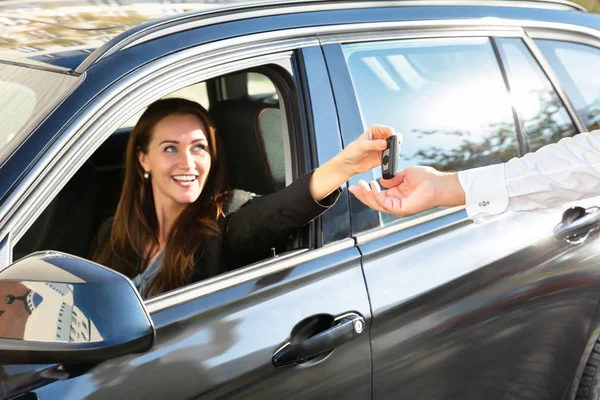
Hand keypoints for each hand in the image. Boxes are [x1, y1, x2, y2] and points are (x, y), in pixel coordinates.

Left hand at [310, 125, 399, 200]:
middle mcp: (381, 137)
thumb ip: (373, 144)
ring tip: (389, 155)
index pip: (388, 129)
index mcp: (375, 130)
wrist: (349, 164)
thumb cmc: (352, 152)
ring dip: (395, 151)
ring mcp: (384, 147)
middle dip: (397, 141)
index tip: (391, 140)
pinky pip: (392, 157)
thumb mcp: (361, 146)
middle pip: (394, 137)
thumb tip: (384, 144)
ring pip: (395, 147)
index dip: (392, 134)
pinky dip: (392, 158)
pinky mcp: (384, 157)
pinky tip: (388, 160)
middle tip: (395, 146)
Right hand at [348, 166, 465, 216]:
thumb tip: (382, 180)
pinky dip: (376, 195)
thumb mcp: (406, 174)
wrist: (440, 184)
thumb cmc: (428, 179)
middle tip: (352, 187)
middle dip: (362, 195)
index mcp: (396, 197)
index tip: (357, 184)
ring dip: (366, 195)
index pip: (377, 196)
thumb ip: (393, 178)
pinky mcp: (401, 209)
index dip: (366, 191)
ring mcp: (398, 208)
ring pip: (377, 204)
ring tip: (360, 184)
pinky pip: (384, 203)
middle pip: (374, 202)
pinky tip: (372, 185)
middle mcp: (396, 204)